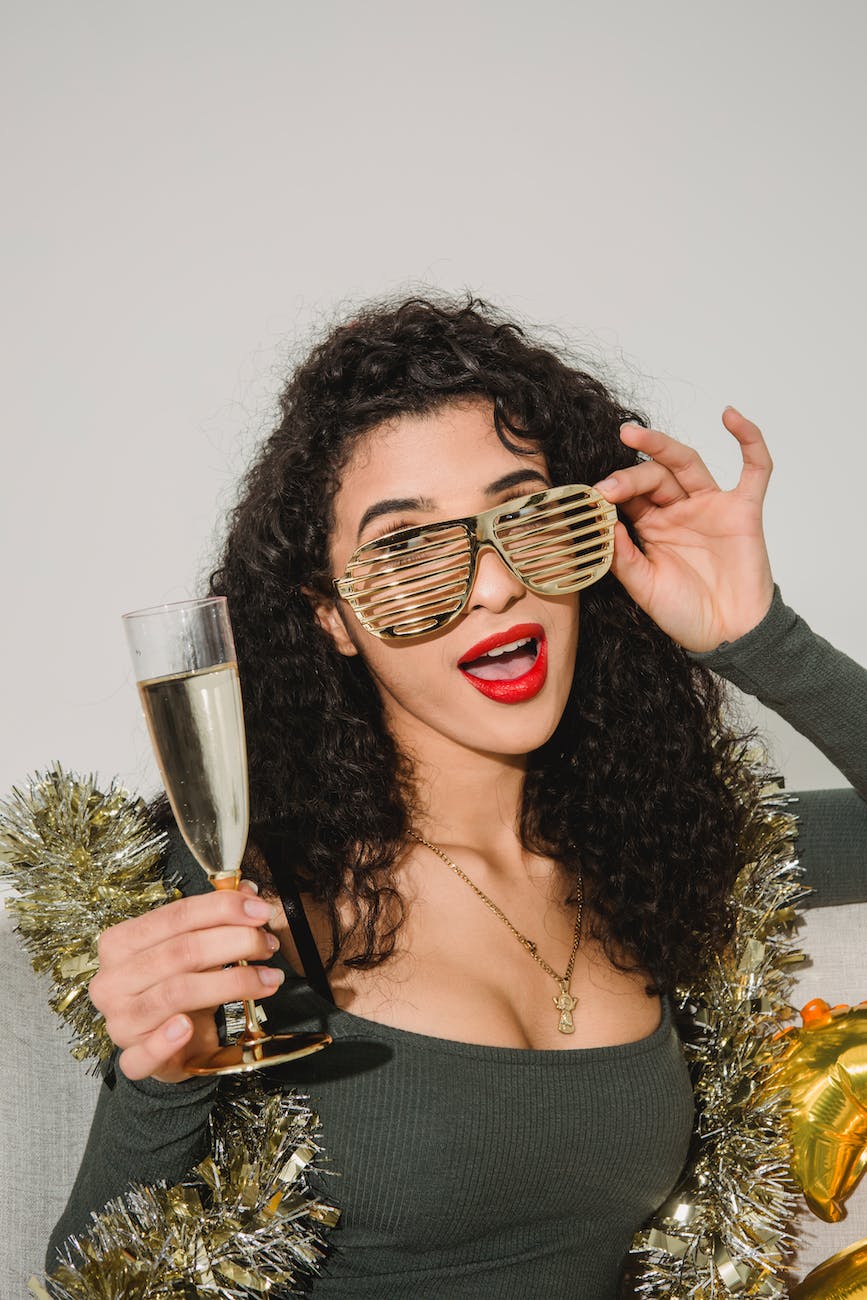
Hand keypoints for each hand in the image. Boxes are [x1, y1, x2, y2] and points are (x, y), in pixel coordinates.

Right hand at [88, 883, 285, 1083]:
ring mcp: (119, 1021)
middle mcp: (113, 980)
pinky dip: (167, 1040)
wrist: (169, 1043)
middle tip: (267, 945)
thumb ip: (217, 919)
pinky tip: (189, 1028)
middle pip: (180, 952)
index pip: (176, 916)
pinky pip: (144, 1054)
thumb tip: (248, 892)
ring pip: (175, 993)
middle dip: (235, 943)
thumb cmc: (179, 986)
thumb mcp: (195, 949)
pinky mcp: (132, 1058)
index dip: (222, 908)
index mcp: (121, 943)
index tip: (261, 911)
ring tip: (267, 979)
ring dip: (232, 983)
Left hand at [595, 407, 774, 652]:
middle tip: (608, 486)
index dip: (612, 492)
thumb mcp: (644, 588)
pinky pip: (754, 469)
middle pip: (653, 476)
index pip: (629, 496)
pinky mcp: (743, 510)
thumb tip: (604, 524)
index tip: (593, 498)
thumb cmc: (686, 614)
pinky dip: (749, 439)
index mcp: (652, 527)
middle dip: (629, 476)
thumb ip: (623, 558)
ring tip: (632, 433)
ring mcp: (711, 506)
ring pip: (687, 464)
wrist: (726, 636)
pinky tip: (731, 416)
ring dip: (661, 445)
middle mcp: (679, 510)